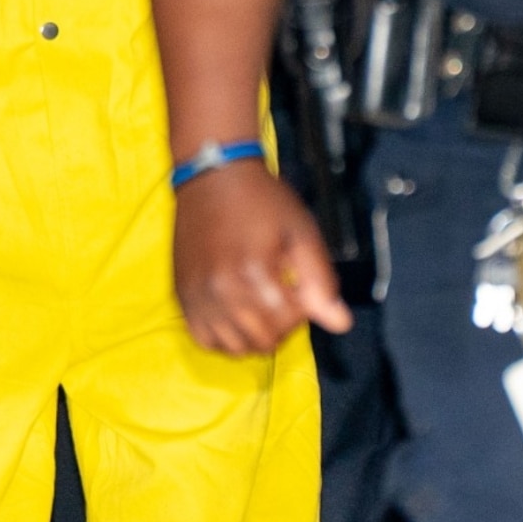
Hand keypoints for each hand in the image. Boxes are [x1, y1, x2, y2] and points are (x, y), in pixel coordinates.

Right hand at [174, 160, 350, 354]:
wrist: (213, 175)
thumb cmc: (261, 199)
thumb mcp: (301, 233)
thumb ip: (320, 282)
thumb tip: (340, 323)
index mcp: (253, 273)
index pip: (287, 324)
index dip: (302, 310)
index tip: (298, 286)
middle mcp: (220, 290)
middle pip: (262, 341)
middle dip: (281, 325)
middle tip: (282, 295)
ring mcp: (197, 296)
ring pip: (234, 347)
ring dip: (254, 333)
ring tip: (260, 305)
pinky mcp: (182, 295)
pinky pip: (205, 339)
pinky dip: (224, 335)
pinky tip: (236, 312)